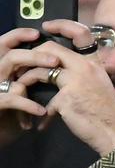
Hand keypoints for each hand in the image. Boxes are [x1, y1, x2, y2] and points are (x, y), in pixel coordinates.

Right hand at [0, 27, 55, 146]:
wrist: (1, 134)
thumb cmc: (15, 111)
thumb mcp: (22, 89)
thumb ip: (32, 73)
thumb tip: (56, 57)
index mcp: (1, 66)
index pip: (5, 44)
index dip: (17, 35)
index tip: (37, 32)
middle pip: (10, 55)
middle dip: (33, 54)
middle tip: (55, 59)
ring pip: (7, 69)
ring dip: (33, 71)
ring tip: (52, 74)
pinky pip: (11, 99)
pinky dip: (27, 103)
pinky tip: (41, 110)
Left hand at [17, 20, 114, 155]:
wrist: (114, 132)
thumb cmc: (107, 112)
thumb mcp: (98, 85)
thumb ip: (82, 74)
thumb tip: (61, 69)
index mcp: (95, 63)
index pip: (81, 33)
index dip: (62, 25)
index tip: (47, 26)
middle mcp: (86, 67)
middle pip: (51, 49)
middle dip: (32, 56)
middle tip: (24, 66)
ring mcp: (75, 81)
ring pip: (40, 71)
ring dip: (27, 81)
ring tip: (22, 91)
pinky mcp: (66, 98)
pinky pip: (45, 101)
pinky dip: (42, 114)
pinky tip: (42, 124)